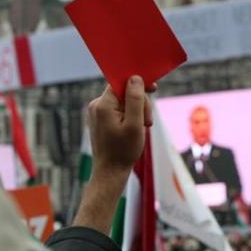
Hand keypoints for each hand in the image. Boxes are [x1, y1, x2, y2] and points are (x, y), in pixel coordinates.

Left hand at [75, 76, 153, 234]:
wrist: (110, 172)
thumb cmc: (123, 150)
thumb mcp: (135, 124)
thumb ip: (135, 99)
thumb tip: (135, 78)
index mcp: (103, 105)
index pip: (121, 82)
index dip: (138, 83)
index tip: (153, 88)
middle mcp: (96, 106)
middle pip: (124, 92)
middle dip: (140, 103)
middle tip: (148, 122)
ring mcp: (97, 113)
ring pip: (123, 101)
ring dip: (137, 111)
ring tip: (141, 128)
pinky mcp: (101, 119)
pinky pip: (119, 110)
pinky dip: (130, 117)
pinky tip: (134, 129)